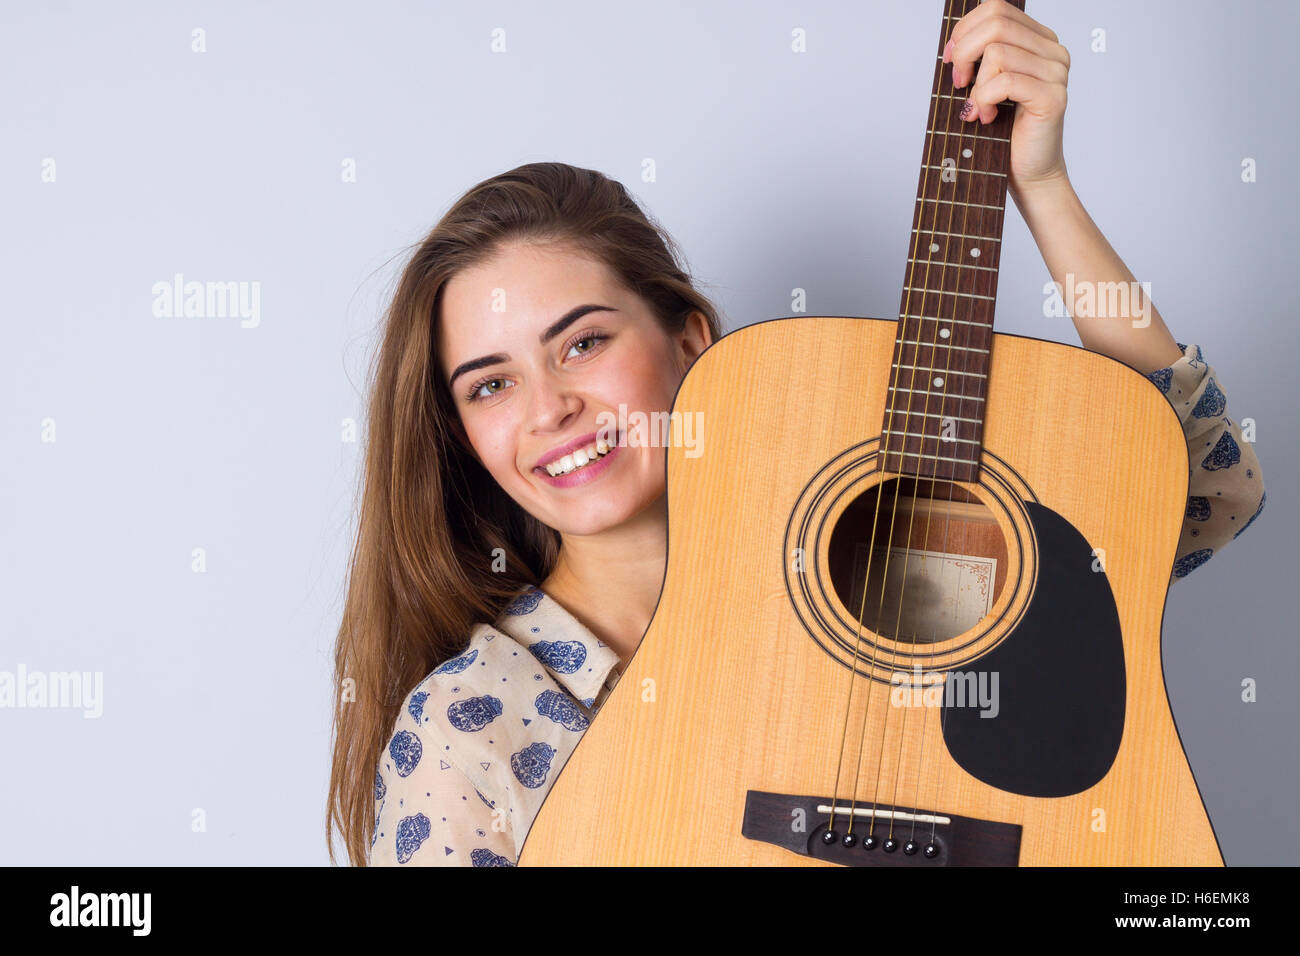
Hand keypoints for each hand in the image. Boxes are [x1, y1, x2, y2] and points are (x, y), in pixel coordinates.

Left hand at [943, 0, 1070, 193]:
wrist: (1030, 174)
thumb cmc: (1005, 134)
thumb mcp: (986, 85)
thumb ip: (979, 57)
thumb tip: (954, 42)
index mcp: (1039, 41)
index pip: (997, 9)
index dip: (965, 30)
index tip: (950, 59)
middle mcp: (1053, 51)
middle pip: (996, 24)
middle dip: (965, 53)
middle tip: (958, 83)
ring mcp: (1057, 72)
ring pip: (997, 53)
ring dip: (976, 85)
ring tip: (977, 110)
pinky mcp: (1052, 96)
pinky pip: (1004, 81)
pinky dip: (984, 99)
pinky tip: (986, 117)